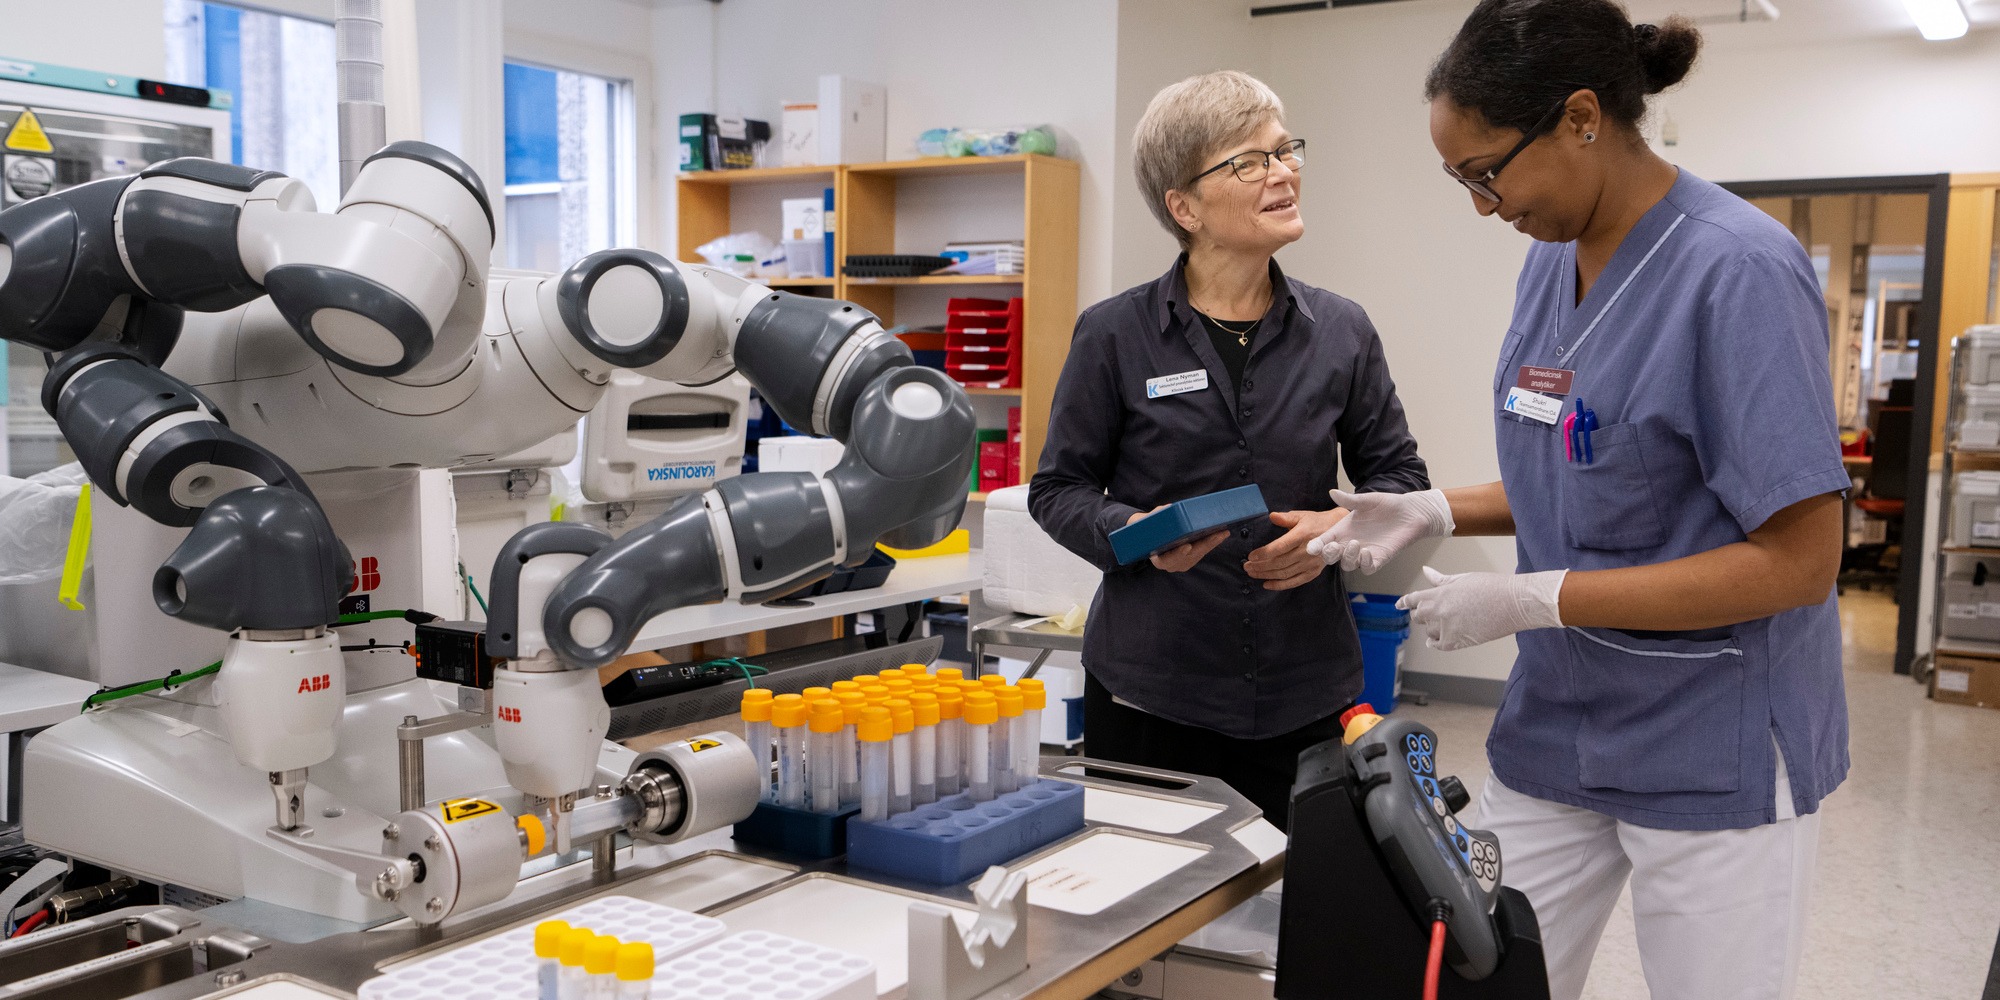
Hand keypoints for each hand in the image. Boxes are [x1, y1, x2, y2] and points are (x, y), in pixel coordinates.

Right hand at [1129, 507, 1228, 572]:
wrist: (1148, 538)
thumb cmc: (1147, 530)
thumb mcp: (1144, 523)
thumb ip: (1156, 517)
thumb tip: (1169, 508)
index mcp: (1158, 560)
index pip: (1167, 560)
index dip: (1177, 554)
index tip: (1186, 546)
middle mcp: (1172, 565)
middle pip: (1190, 556)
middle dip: (1205, 544)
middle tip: (1216, 535)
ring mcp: (1183, 563)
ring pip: (1200, 553)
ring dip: (1213, 543)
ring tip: (1223, 532)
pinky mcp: (1191, 558)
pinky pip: (1203, 550)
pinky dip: (1212, 542)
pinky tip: (1221, 533)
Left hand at [1245, 509, 1347, 590]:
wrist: (1340, 532)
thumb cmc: (1317, 522)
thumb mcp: (1302, 516)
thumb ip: (1286, 518)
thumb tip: (1272, 516)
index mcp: (1302, 535)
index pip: (1280, 547)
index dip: (1264, 553)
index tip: (1251, 556)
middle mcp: (1307, 551)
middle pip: (1279, 562)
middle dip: (1260, 566)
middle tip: (1246, 566)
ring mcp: (1311, 564)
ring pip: (1284, 573)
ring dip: (1266, 575)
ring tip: (1252, 573)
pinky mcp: (1313, 572)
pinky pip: (1295, 581)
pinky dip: (1280, 585)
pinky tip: (1266, 584)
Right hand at [1306, 489, 1454, 573]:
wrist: (1411, 512)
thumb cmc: (1388, 505)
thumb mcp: (1367, 500)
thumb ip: (1350, 500)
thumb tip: (1332, 492)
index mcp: (1344, 529)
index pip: (1325, 540)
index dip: (1316, 545)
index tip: (1312, 547)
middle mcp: (1351, 543)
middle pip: (1332, 556)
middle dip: (1328, 554)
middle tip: (1331, 546)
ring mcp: (1364, 553)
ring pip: (1347, 564)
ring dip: (1347, 557)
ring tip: (1354, 544)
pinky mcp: (1379, 559)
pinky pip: (1367, 568)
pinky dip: (1364, 563)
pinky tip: (1367, 552)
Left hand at [1396, 566, 1567, 650]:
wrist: (1515, 603)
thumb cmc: (1492, 586)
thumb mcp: (1463, 579)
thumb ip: (1441, 579)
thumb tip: (1426, 571)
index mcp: (1440, 593)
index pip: (1414, 599)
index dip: (1405, 602)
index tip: (1400, 605)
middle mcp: (1441, 612)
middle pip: (1418, 616)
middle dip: (1420, 613)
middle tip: (1424, 613)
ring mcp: (1449, 628)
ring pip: (1429, 631)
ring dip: (1430, 627)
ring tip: (1438, 623)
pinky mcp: (1459, 641)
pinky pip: (1439, 645)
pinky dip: (1435, 643)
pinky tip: (1433, 641)